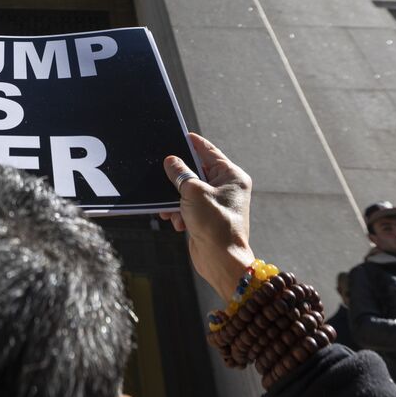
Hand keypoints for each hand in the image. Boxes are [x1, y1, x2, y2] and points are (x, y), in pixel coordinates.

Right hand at [159, 133, 253, 301]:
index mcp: (231, 176)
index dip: (193, 143)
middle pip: (197, 172)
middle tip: (164, 173)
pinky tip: (176, 221)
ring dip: (176, 199)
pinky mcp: (207, 218)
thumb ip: (180, 173)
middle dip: (179, 178)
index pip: (210, 152)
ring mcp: (217, 203)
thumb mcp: (193, 192)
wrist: (220, 261)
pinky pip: (188, 206)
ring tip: (170, 209)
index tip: (180, 135)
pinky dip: (179, 212)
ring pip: (189, 191)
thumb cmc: (215, 225)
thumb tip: (171, 161)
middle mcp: (227, 188)